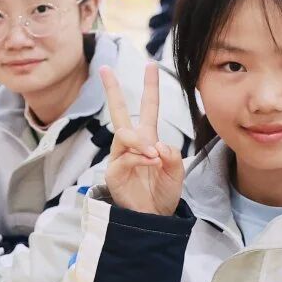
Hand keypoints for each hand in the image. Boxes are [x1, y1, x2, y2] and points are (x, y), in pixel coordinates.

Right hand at [99, 63, 184, 215]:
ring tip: (154, 156)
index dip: (150, 87)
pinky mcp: (114, 172)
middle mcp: (131, 144)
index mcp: (148, 139)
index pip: (148, 108)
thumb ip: (171, 154)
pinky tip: (151, 162)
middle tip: (104, 68)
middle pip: (118, 112)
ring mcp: (120, 157)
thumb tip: (155, 145)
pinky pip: (125, 157)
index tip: (150, 65)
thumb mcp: (177, 170)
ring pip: (123, 135)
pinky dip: (140, 158)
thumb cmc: (163, 192)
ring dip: (140, 142)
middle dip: (112, 90)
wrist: (154, 216)